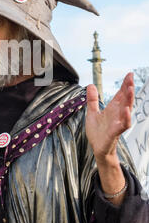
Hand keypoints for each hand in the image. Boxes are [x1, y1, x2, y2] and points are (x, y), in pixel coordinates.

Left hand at [86, 73, 133, 203]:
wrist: (96, 148)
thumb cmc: (97, 131)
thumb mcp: (92, 112)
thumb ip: (92, 100)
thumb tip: (90, 85)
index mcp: (112, 109)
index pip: (120, 94)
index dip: (125, 85)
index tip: (129, 74)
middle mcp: (117, 114)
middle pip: (125, 100)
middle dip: (128, 89)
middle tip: (131, 79)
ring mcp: (117, 123)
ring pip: (126, 110)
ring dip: (129, 101)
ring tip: (130, 90)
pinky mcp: (114, 133)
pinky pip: (122, 125)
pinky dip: (125, 118)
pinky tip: (126, 111)